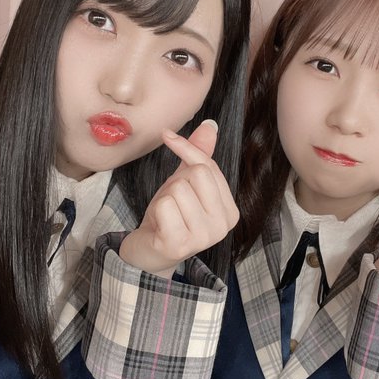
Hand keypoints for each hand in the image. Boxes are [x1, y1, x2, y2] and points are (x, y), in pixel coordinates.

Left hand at [119, 120, 238, 277]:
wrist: (148, 253)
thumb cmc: (169, 217)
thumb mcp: (185, 183)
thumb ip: (199, 156)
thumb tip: (211, 125)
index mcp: (231, 212)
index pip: (209, 166)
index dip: (186, 149)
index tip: (167, 137)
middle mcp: (223, 226)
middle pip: (196, 175)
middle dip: (176, 181)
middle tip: (171, 201)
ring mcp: (203, 238)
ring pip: (178, 189)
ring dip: (164, 198)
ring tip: (165, 215)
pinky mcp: (180, 244)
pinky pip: (165, 205)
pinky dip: (156, 210)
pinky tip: (159, 226)